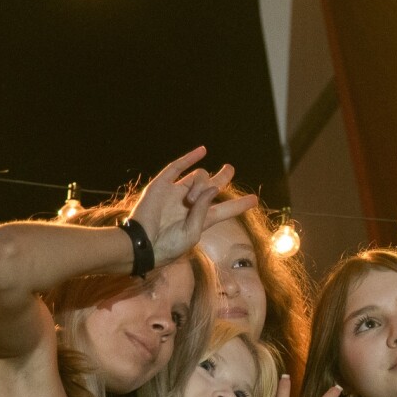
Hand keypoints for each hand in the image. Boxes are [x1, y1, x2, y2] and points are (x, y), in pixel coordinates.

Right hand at [128, 148, 259, 264]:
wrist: (141, 243)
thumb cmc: (168, 245)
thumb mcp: (192, 233)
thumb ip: (204, 210)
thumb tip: (213, 188)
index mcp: (201, 219)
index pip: (225, 209)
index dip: (239, 204)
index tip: (254, 200)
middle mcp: (191, 204)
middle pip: (213, 185)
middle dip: (223, 176)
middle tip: (229, 169)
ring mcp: (176, 193)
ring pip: (199, 177)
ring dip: (200, 185)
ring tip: (190, 200)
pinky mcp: (162, 185)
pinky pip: (177, 168)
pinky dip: (190, 158)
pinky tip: (203, 151)